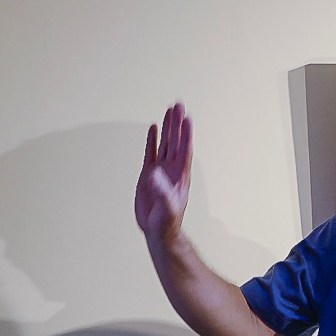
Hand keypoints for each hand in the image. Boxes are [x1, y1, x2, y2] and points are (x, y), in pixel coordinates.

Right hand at [135, 103, 192, 247]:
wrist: (157, 230)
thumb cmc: (167, 222)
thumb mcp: (167, 208)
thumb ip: (162, 191)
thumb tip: (154, 174)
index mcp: (181, 176)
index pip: (184, 150)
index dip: (186, 135)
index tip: (187, 118)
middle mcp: (172, 170)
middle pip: (175, 141)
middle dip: (176, 124)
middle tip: (178, 105)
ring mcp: (160, 171)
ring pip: (165, 144)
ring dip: (167, 128)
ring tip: (169, 111)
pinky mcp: (148, 175)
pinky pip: (151, 153)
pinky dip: (152, 140)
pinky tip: (153, 128)